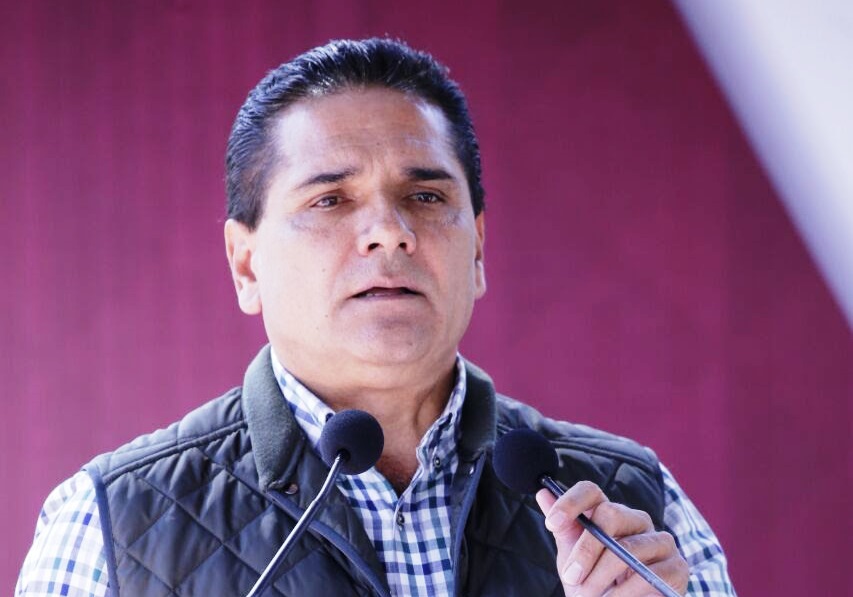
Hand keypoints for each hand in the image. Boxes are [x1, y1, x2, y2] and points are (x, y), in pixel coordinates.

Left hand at [536, 481, 687, 595]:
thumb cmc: (596, 587)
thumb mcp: (574, 561)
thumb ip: (564, 530)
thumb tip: (542, 493)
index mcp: (609, 514)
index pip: (591, 491)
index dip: (571, 501)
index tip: (552, 522)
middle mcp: (636, 520)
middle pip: (610, 514)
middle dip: (586, 549)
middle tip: (571, 577)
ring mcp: (661, 541)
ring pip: (628, 548)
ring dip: (602, 577)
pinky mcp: (678, 566)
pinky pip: (650, 573)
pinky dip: (626, 592)